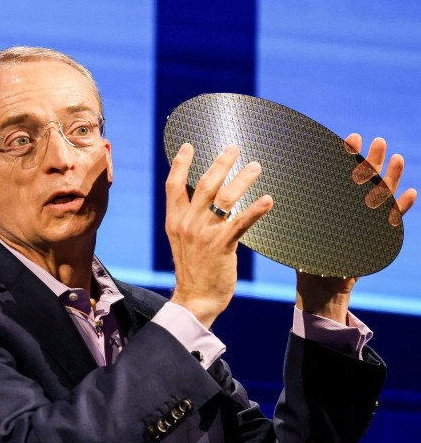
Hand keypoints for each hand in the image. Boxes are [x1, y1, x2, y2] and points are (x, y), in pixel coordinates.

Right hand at [165, 143, 272, 328]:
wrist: (195, 298)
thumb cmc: (194, 269)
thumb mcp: (182, 240)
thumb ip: (189, 218)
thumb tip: (204, 199)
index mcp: (174, 221)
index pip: (173, 185)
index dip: (181, 163)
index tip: (188, 145)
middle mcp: (186, 223)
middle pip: (203, 185)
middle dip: (220, 163)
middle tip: (234, 147)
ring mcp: (203, 234)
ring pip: (224, 198)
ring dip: (242, 179)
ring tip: (256, 166)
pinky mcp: (221, 245)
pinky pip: (241, 222)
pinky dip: (256, 209)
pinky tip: (269, 199)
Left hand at [296, 134, 416, 322]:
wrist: (318, 287)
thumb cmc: (305, 258)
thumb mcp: (300, 231)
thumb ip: (298, 212)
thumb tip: (271, 191)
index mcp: (332, 204)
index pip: (340, 176)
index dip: (346, 157)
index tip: (348, 140)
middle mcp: (351, 209)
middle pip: (364, 180)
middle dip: (370, 160)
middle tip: (374, 141)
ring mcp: (367, 222)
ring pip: (382, 196)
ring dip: (390, 178)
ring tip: (396, 158)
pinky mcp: (377, 238)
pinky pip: (393, 222)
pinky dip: (402, 209)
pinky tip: (410, 194)